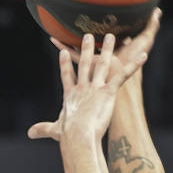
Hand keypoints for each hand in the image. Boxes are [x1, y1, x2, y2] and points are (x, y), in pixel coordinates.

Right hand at [29, 18, 157, 145]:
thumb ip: (42, 129)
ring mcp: (96, 87)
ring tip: (112, 36)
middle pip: (84, 64)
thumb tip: (29, 133)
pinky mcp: (108, 91)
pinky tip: (143, 56)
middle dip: (86, 49)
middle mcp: (83, 87)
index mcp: (70, 95)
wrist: (79, 135)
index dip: (64, 64)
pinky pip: (123, 75)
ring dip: (108, 49)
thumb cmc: (67, 136)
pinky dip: (134, 65)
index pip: (66, 76)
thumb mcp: (54, 130)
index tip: (61, 52)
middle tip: (87, 36)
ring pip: (103, 64)